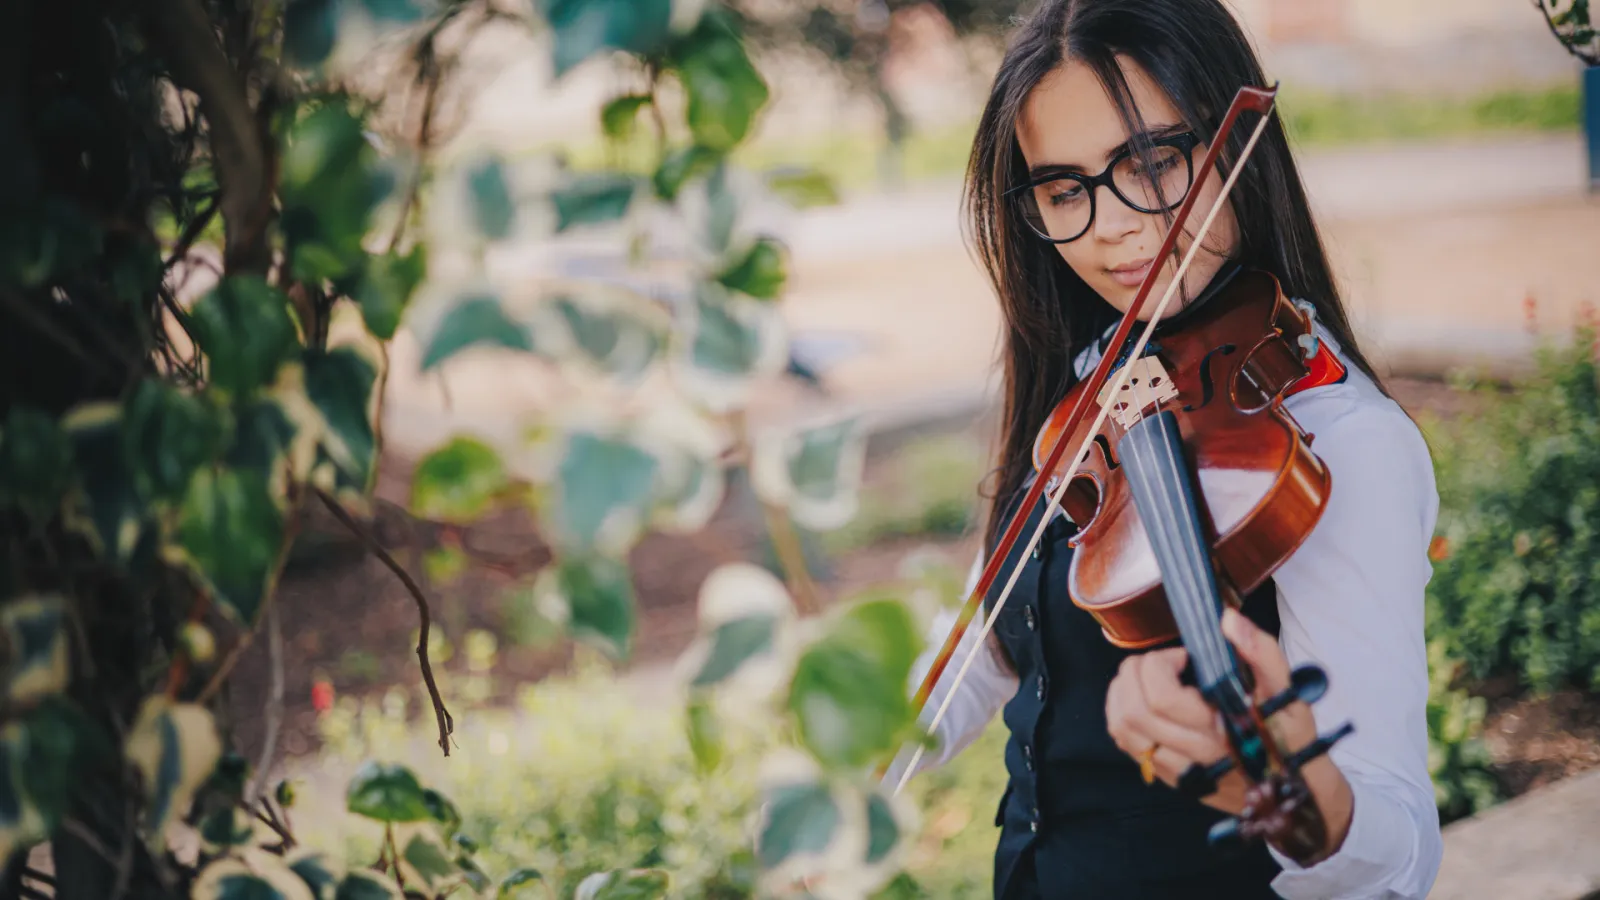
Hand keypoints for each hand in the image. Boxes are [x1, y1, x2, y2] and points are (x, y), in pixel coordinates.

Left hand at [1104, 608, 1354, 857]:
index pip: (1162, 699)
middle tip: (1160, 662)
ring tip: (1146, 677)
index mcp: (1223, 733)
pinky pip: (1128, 745)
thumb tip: (1229, 620)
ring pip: (1123, 729)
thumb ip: (1261, 652)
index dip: (1159, 665)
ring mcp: (1179, 772)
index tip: (1182, 656)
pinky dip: (1122, 715)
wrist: (1298, 791)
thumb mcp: (1287, 691)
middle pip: (1134, 711)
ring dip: (1122, 693)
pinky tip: (1141, 700)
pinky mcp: (1170, 778)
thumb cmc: (1291, 738)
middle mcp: (1196, 756)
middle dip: (1135, 672)